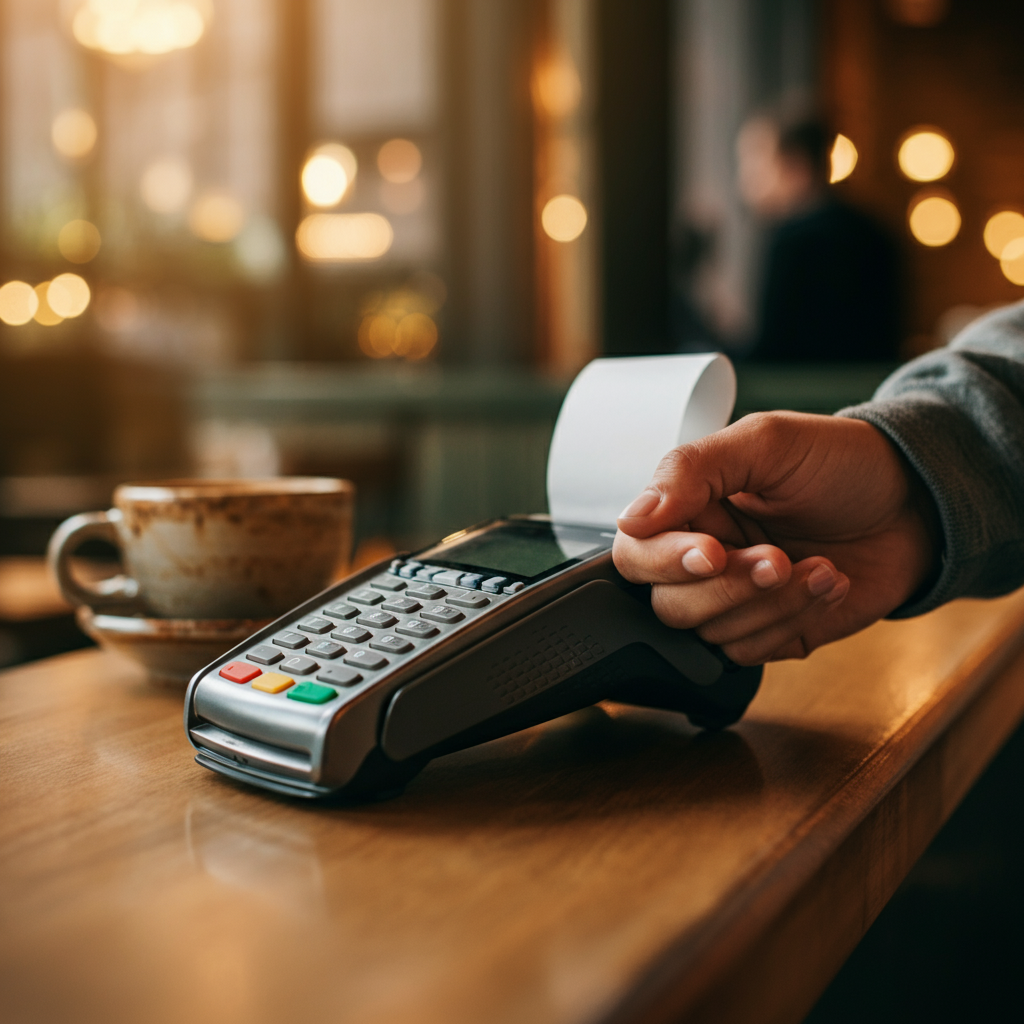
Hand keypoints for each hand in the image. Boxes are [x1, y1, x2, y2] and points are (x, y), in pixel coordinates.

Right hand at [612, 411, 938, 663]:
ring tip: (818, 565)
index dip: (665, 561)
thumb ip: (691, 471)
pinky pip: (754, 653)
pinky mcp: (771, 632)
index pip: (636, 553)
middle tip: (778, 557)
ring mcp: (736, 600)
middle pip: (669, 604)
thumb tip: (632, 519)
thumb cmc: (841, 462)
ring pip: (713, 633)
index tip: (712, 551)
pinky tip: (827, 582)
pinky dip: (795, 620)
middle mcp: (702, 559)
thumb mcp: (766, 442)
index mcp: (687, 510)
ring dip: (772, 603)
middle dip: (729, 587)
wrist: (917, 501)